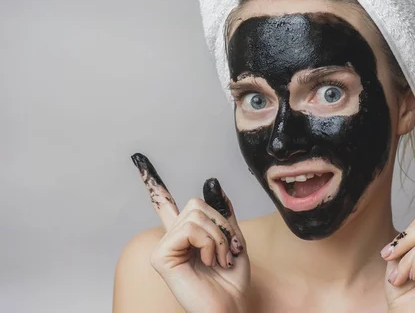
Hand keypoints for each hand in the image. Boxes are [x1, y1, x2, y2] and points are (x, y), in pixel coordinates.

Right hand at [131, 153, 249, 312]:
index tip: (138, 158)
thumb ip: (222, 213)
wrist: (231, 307)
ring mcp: (163, 247)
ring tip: (218, 259)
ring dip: (218, 237)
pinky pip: (190, 229)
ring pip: (195, 216)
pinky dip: (209, 243)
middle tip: (226, 250)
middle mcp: (171, 238)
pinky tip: (207, 262)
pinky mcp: (160, 257)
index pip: (164, 204)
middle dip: (220, 224)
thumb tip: (212, 183)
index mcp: (186, 235)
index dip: (152, 181)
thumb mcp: (234, 239)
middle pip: (195, 204)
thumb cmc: (232, 280)